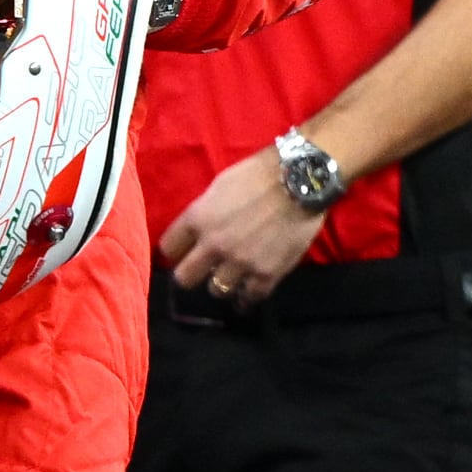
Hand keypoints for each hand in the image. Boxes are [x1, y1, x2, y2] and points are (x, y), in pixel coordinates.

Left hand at [158, 147, 325, 303]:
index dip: (175, 251)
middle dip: (191, 275)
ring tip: (230, 279)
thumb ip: (205, 211)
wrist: (302, 180)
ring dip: (222, 284)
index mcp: (198, 218)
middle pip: (185, 278)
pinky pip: (250, 297)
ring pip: (216, 290)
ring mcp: (240, 262)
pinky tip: (248, 294)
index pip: (169, 247)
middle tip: (202, 271)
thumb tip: (200, 227)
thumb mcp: (220, 185)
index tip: (182, 252)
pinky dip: (248, 297)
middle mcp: (213, 245)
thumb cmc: (260, 173)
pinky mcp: (266, 274)